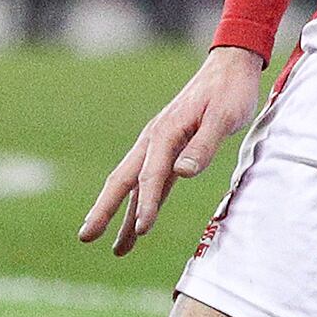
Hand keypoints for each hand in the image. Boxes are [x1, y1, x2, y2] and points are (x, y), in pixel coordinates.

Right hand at [79, 46, 264, 256]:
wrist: (230, 67)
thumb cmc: (230, 92)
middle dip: (105, 210)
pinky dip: (141, 203)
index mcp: (165, 133)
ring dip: (122, 215)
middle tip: (86, 237)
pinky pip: (150, 182)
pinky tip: (137, 224)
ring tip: (115, 249)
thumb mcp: (224, 117)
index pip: (151, 176)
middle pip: (123, 180)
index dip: (146, 204)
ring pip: (133, 185)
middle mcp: (154, 140)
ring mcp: (158, 145)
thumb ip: (203, 145)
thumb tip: (182, 173)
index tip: (142, 231)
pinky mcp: (168, 149)